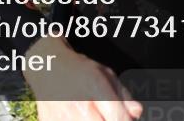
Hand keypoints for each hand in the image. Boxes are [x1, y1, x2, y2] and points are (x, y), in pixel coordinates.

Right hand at [23, 36, 142, 120]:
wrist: (46, 67)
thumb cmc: (79, 70)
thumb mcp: (106, 74)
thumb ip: (124, 96)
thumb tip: (136, 114)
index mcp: (95, 88)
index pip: (119, 119)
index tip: (125, 118)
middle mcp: (79, 105)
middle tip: (108, 114)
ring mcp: (63, 118)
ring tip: (93, 114)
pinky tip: (79, 117)